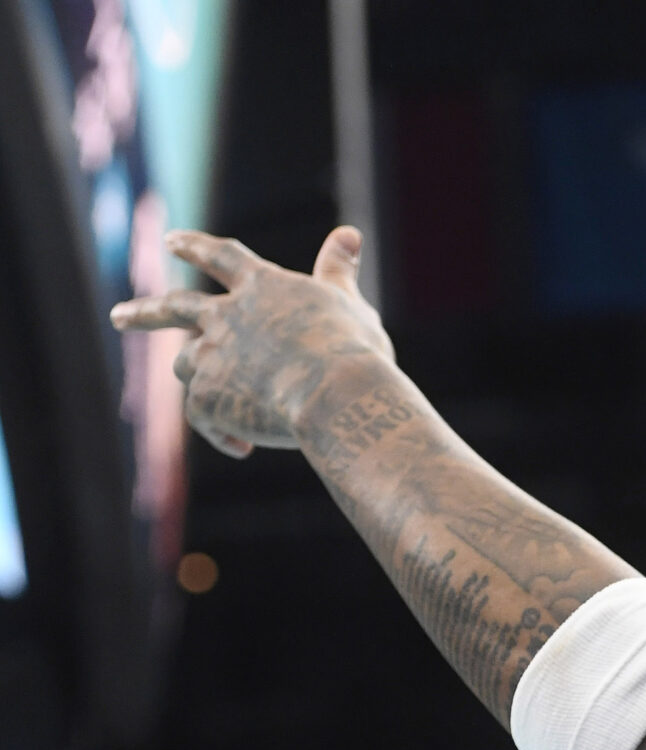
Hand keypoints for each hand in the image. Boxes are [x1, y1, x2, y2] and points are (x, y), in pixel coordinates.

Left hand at [110, 227, 392, 459]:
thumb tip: (349, 233)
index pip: (221, 257)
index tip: (171, 241)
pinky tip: (243, 447)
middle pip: (175, 308)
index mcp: (262, 287)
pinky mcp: (207, 399)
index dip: (196, 247)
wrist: (337, 395)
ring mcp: (211, 356)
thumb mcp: (349, 304)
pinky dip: (222, 432)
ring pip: (187, 364)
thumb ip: (337, 272)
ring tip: (215, 400)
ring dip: (199, 378)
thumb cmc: (352, 350)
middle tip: (119, 317)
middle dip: (144, 313)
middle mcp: (226, 316)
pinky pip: (205, 418)